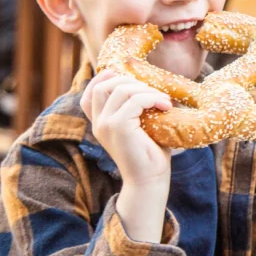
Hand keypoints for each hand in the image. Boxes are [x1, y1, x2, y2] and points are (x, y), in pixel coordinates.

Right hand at [81, 69, 173, 242]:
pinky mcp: (117, 127)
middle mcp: (98, 123)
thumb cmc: (150, 153)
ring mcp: (105, 125)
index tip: (126, 75)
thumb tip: (150, 82)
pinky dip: (152, 98)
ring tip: (163, 99)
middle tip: (153, 91)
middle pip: (104, 85)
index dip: (103, 78)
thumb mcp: (140, 126)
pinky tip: (165, 106)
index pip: (90, 93)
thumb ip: (136, 107)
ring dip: (145, 89)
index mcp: (100, 123)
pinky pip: (134, 101)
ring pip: (120, 89)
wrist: (150, 181)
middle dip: (130, 80)